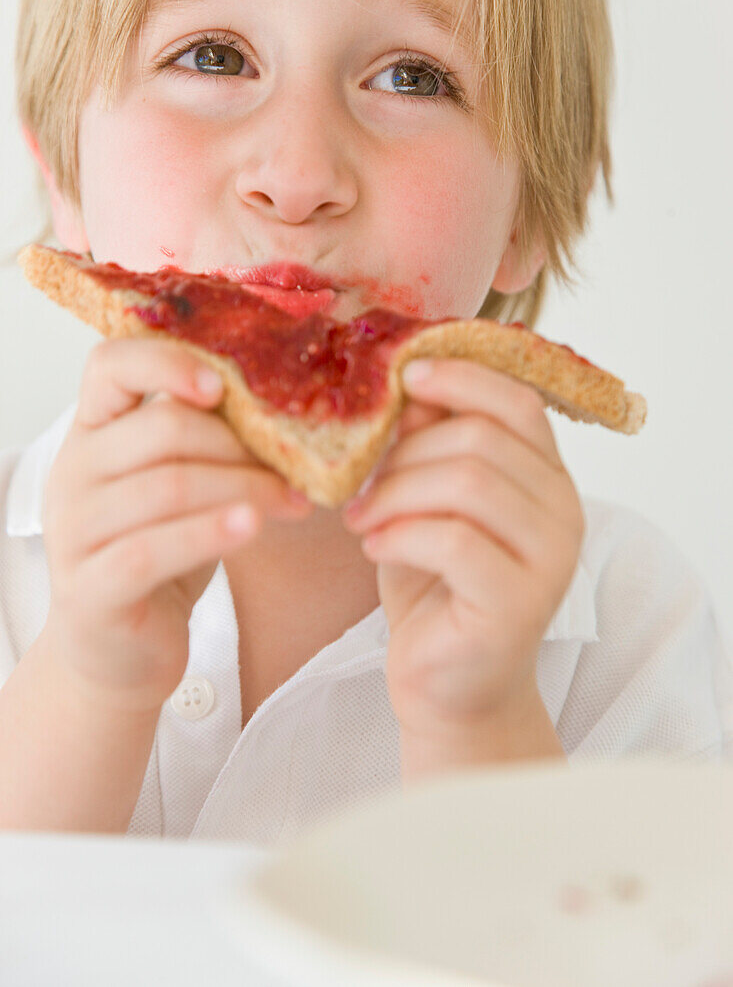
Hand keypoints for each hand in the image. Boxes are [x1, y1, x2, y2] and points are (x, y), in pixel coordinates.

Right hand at [40, 337, 311, 715]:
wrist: (120, 652)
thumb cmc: (160, 555)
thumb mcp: (181, 489)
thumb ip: (206, 444)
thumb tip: (285, 409)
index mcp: (92, 433)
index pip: (110, 365)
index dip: (170, 362)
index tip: (225, 387)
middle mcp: (73, 473)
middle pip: (162, 430)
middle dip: (241, 445)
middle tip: (296, 468)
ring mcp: (74, 532)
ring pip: (168, 487)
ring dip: (245, 488)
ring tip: (294, 502)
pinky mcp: (91, 588)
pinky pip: (154, 548)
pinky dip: (210, 533)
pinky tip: (253, 527)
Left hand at [342, 358, 582, 765]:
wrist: (446, 686)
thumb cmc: (435, 588)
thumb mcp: (424, 504)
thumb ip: (427, 447)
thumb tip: (407, 385)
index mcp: (547, 478)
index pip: (519, 401)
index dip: (460, 378)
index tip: (402, 376)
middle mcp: (565, 512)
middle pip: (483, 438)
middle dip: (405, 452)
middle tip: (362, 484)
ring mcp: (550, 560)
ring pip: (469, 482)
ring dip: (396, 491)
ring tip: (362, 518)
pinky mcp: (520, 604)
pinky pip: (455, 540)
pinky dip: (401, 534)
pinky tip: (374, 547)